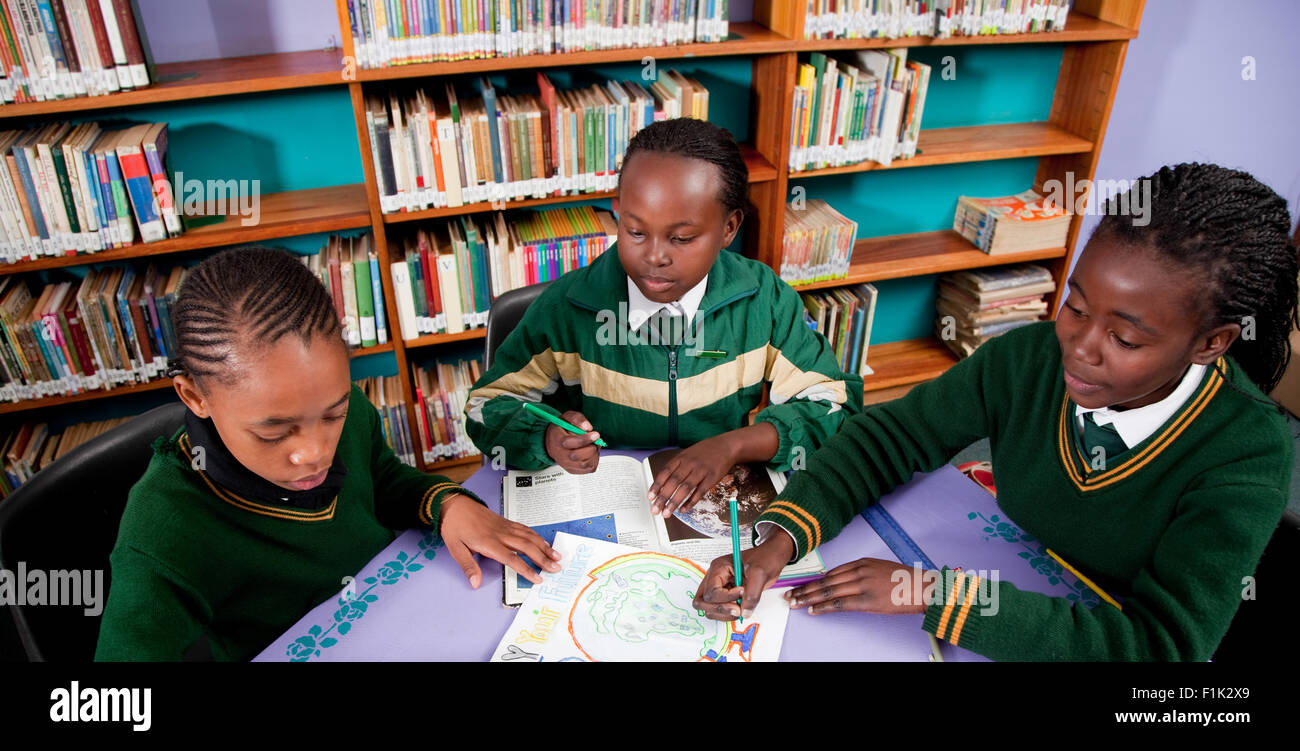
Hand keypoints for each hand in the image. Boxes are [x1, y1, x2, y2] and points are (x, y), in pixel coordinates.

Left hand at [438, 494, 561, 588]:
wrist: (454, 504)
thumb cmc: (454, 526)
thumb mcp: (455, 548)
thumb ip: (468, 566)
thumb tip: (475, 583)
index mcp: (489, 543)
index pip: (512, 559)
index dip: (526, 570)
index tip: (538, 579)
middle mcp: (500, 534)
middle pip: (527, 547)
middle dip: (543, 558)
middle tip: (557, 568)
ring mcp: (505, 526)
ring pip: (529, 536)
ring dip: (544, 546)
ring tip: (557, 556)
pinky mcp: (506, 521)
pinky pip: (525, 528)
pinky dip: (536, 536)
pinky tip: (543, 542)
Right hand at [544, 410, 600, 473]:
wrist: (552, 441)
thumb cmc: (561, 429)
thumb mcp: (567, 417)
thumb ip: (577, 419)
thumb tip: (587, 427)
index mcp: (558, 440)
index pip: (570, 443)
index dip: (585, 439)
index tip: (595, 434)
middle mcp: (560, 454)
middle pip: (577, 456)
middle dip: (591, 448)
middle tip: (595, 440)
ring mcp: (566, 464)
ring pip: (585, 464)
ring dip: (594, 454)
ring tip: (592, 445)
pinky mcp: (573, 470)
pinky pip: (589, 468)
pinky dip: (594, 460)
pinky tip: (590, 452)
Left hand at [647, 434, 737, 516]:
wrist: (726, 446)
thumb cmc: (704, 452)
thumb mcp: (687, 454)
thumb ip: (676, 467)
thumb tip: (662, 485)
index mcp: (681, 458)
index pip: (665, 472)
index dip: (656, 485)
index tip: (650, 497)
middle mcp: (690, 464)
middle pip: (673, 482)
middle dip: (663, 498)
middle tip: (655, 510)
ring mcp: (701, 471)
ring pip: (685, 488)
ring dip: (674, 502)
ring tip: (667, 513)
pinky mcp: (712, 478)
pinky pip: (700, 492)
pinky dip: (690, 502)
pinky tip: (683, 509)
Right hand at [692, 533, 793, 620]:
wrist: (772, 557)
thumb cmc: (765, 558)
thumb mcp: (760, 573)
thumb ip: (752, 594)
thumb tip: (744, 612)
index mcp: (719, 567)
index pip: (711, 590)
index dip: (726, 597)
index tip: (742, 593)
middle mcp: (715, 577)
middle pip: (702, 601)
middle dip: (719, 609)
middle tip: (738, 610)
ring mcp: (719, 587)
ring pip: (707, 608)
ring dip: (722, 614)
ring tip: (740, 610)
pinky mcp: (725, 595)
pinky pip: (717, 610)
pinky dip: (726, 615)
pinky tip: (740, 609)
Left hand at [785, 558, 931, 614]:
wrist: (922, 587)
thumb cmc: (904, 581)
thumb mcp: (880, 569)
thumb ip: (862, 573)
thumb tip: (845, 582)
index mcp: (861, 562)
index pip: (831, 572)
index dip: (814, 580)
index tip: (801, 586)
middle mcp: (858, 571)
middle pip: (825, 581)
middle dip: (804, 589)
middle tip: (789, 594)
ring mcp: (862, 585)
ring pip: (828, 591)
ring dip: (808, 598)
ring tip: (794, 603)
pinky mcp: (867, 600)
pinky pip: (839, 604)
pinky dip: (823, 607)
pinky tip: (812, 610)